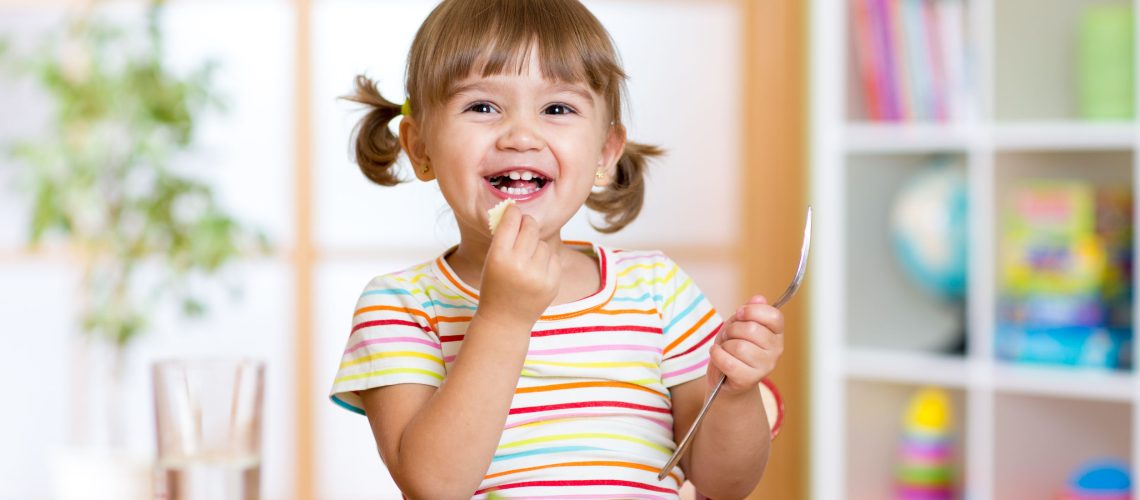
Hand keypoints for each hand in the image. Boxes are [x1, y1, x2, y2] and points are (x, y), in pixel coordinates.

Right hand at [477, 205, 560, 327]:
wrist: (505, 320)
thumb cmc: (495, 285)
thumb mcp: (490, 261)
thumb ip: (503, 238)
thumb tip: (517, 210)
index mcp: (499, 258)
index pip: (511, 222)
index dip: (513, 212)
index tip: (514, 209)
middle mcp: (519, 265)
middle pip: (530, 227)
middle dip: (527, 223)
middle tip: (524, 225)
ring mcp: (539, 275)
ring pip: (542, 243)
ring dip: (535, 245)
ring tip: (526, 259)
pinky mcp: (553, 282)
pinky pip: (553, 256)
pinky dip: (545, 260)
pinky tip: (535, 271)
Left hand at [707, 295, 784, 393]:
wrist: (726, 379)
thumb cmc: (734, 348)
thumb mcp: (739, 324)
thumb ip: (749, 311)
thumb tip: (758, 298)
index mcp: (776, 333)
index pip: (774, 316)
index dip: (753, 311)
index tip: (739, 313)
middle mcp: (776, 350)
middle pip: (752, 329)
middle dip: (732, 329)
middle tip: (728, 336)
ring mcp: (765, 367)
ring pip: (739, 347)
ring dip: (724, 345)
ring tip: (725, 348)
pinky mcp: (749, 379)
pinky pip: (729, 362)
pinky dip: (717, 355)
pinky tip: (716, 354)